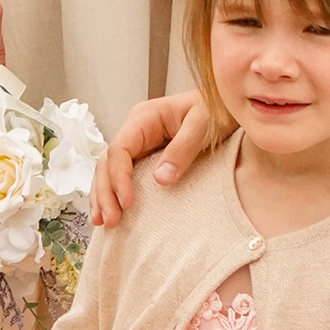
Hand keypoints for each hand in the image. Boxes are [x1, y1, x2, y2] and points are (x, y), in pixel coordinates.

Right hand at [89, 91, 211, 224]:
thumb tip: (160, 178)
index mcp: (145, 117)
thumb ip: (183, 148)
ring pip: (109, 170)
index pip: (120, 149)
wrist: (226, 108)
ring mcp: (138, 144)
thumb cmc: (215, 110)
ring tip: (103, 222)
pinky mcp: (144, 157)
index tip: (127, 203)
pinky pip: (121, 175)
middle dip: (105, 192)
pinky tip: (110, 211)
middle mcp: (136, 129)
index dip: (119, 177)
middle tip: (110, 221)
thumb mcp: (203, 124)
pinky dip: (112, 194)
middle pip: (108, 162)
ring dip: (103, 196)